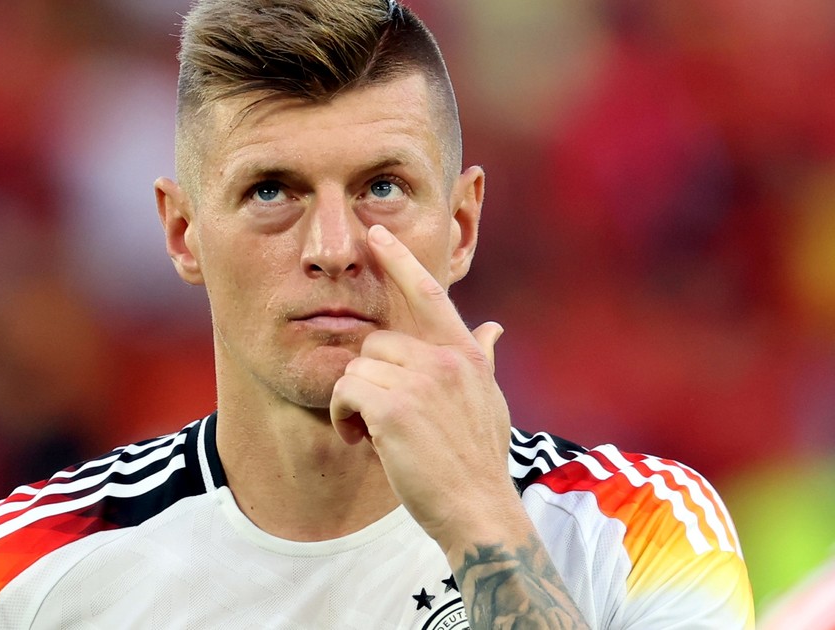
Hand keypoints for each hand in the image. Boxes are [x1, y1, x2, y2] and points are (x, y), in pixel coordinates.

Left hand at [329, 223, 517, 550]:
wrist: (478, 509)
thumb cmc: (478, 460)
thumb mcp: (489, 401)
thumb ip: (482, 360)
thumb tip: (493, 328)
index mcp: (465, 355)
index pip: (431, 295)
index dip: (401, 262)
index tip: (377, 235)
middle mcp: (445, 360)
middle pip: (377, 342)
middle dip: (368, 379)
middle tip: (376, 417)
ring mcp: (422, 381)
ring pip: (357, 366)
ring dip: (352, 402)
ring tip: (371, 434)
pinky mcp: (395, 408)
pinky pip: (345, 390)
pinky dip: (341, 416)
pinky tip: (359, 440)